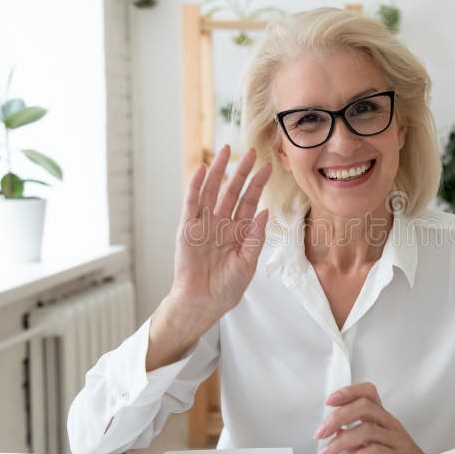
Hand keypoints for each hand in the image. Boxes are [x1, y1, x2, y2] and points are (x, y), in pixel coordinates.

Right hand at [147, 145, 271, 368]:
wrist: (203, 302)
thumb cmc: (226, 287)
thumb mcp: (248, 262)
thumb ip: (256, 237)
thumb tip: (265, 212)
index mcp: (238, 232)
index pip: (250, 202)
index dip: (258, 184)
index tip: (267, 167)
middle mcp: (221, 224)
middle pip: (232, 191)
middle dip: (241, 171)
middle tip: (250, 151)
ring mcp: (204, 224)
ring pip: (212, 191)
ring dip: (219, 171)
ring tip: (226, 151)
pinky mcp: (187, 228)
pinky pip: (192, 203)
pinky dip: (196, 186)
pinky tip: (202, 170)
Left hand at [313, 383, 454, 453]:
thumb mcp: (370, 451)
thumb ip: (353, 441)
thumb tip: (334, 431)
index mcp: (383, 420)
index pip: (368, 394)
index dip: (348, 392)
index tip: (329, 401)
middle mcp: (390, 426)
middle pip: (364, 407)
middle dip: (337, 417)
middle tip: (320, 432)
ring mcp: (397, 441)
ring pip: (366, 429)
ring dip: (339, 442)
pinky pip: (375, 453)